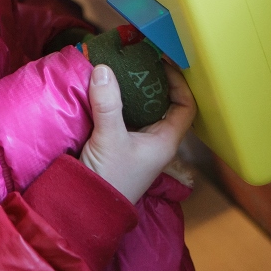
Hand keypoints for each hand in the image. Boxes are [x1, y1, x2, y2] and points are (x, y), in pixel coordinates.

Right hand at [79, 62, 196, 203]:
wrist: (85, 209)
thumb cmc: (109, 178)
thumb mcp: (109, 138)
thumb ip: (107, 104)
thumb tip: (104, 69)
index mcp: (165, 141)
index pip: (185, 106)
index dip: (178, 82)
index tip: (161, 63)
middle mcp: (154, 141)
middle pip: (162, 104)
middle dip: (150, 81)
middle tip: (135, 61)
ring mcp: (135, 144)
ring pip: (140, 110)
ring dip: (130, 90)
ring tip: (118, 70)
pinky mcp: (116, 144)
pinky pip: (121, 116)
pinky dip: (114, 101)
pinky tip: (102, 89)